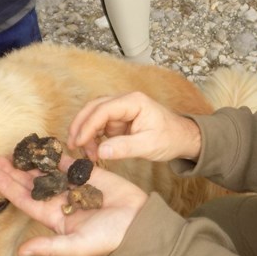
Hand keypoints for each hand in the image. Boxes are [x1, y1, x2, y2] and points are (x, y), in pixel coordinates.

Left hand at [0, 154, 147, 255]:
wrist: (137, 223)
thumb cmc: (108, 239)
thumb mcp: (77, 246)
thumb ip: (49, 247)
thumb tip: (21, 252)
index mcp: (54, 217)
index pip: (25, 200)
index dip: (8, 187)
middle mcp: (60, 201)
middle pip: (31, 183)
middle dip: (14, 171)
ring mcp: (73, 186)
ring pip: (47, 171)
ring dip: (32, 160)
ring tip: (17, 148)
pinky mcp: (89, 174)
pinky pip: (69, 162)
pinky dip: (56, 154)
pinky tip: (43, 144)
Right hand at [67, 91, 201, 162]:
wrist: (183, 138)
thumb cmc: (170, 138)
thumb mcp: (148, 146)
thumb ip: (124, 148)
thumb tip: (101, 152)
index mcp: (133, 102)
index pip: (103, 109)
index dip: (88, 125)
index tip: (78, 142)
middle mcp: (125, 102)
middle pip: (94, 108)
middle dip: (80, 126)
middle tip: (72, 145)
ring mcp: (121, 111)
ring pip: (94, 117)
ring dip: (86, 133)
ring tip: (86, 153)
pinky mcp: (120, 121)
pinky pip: (100, 126)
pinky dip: (93, 138)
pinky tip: (93, 151)